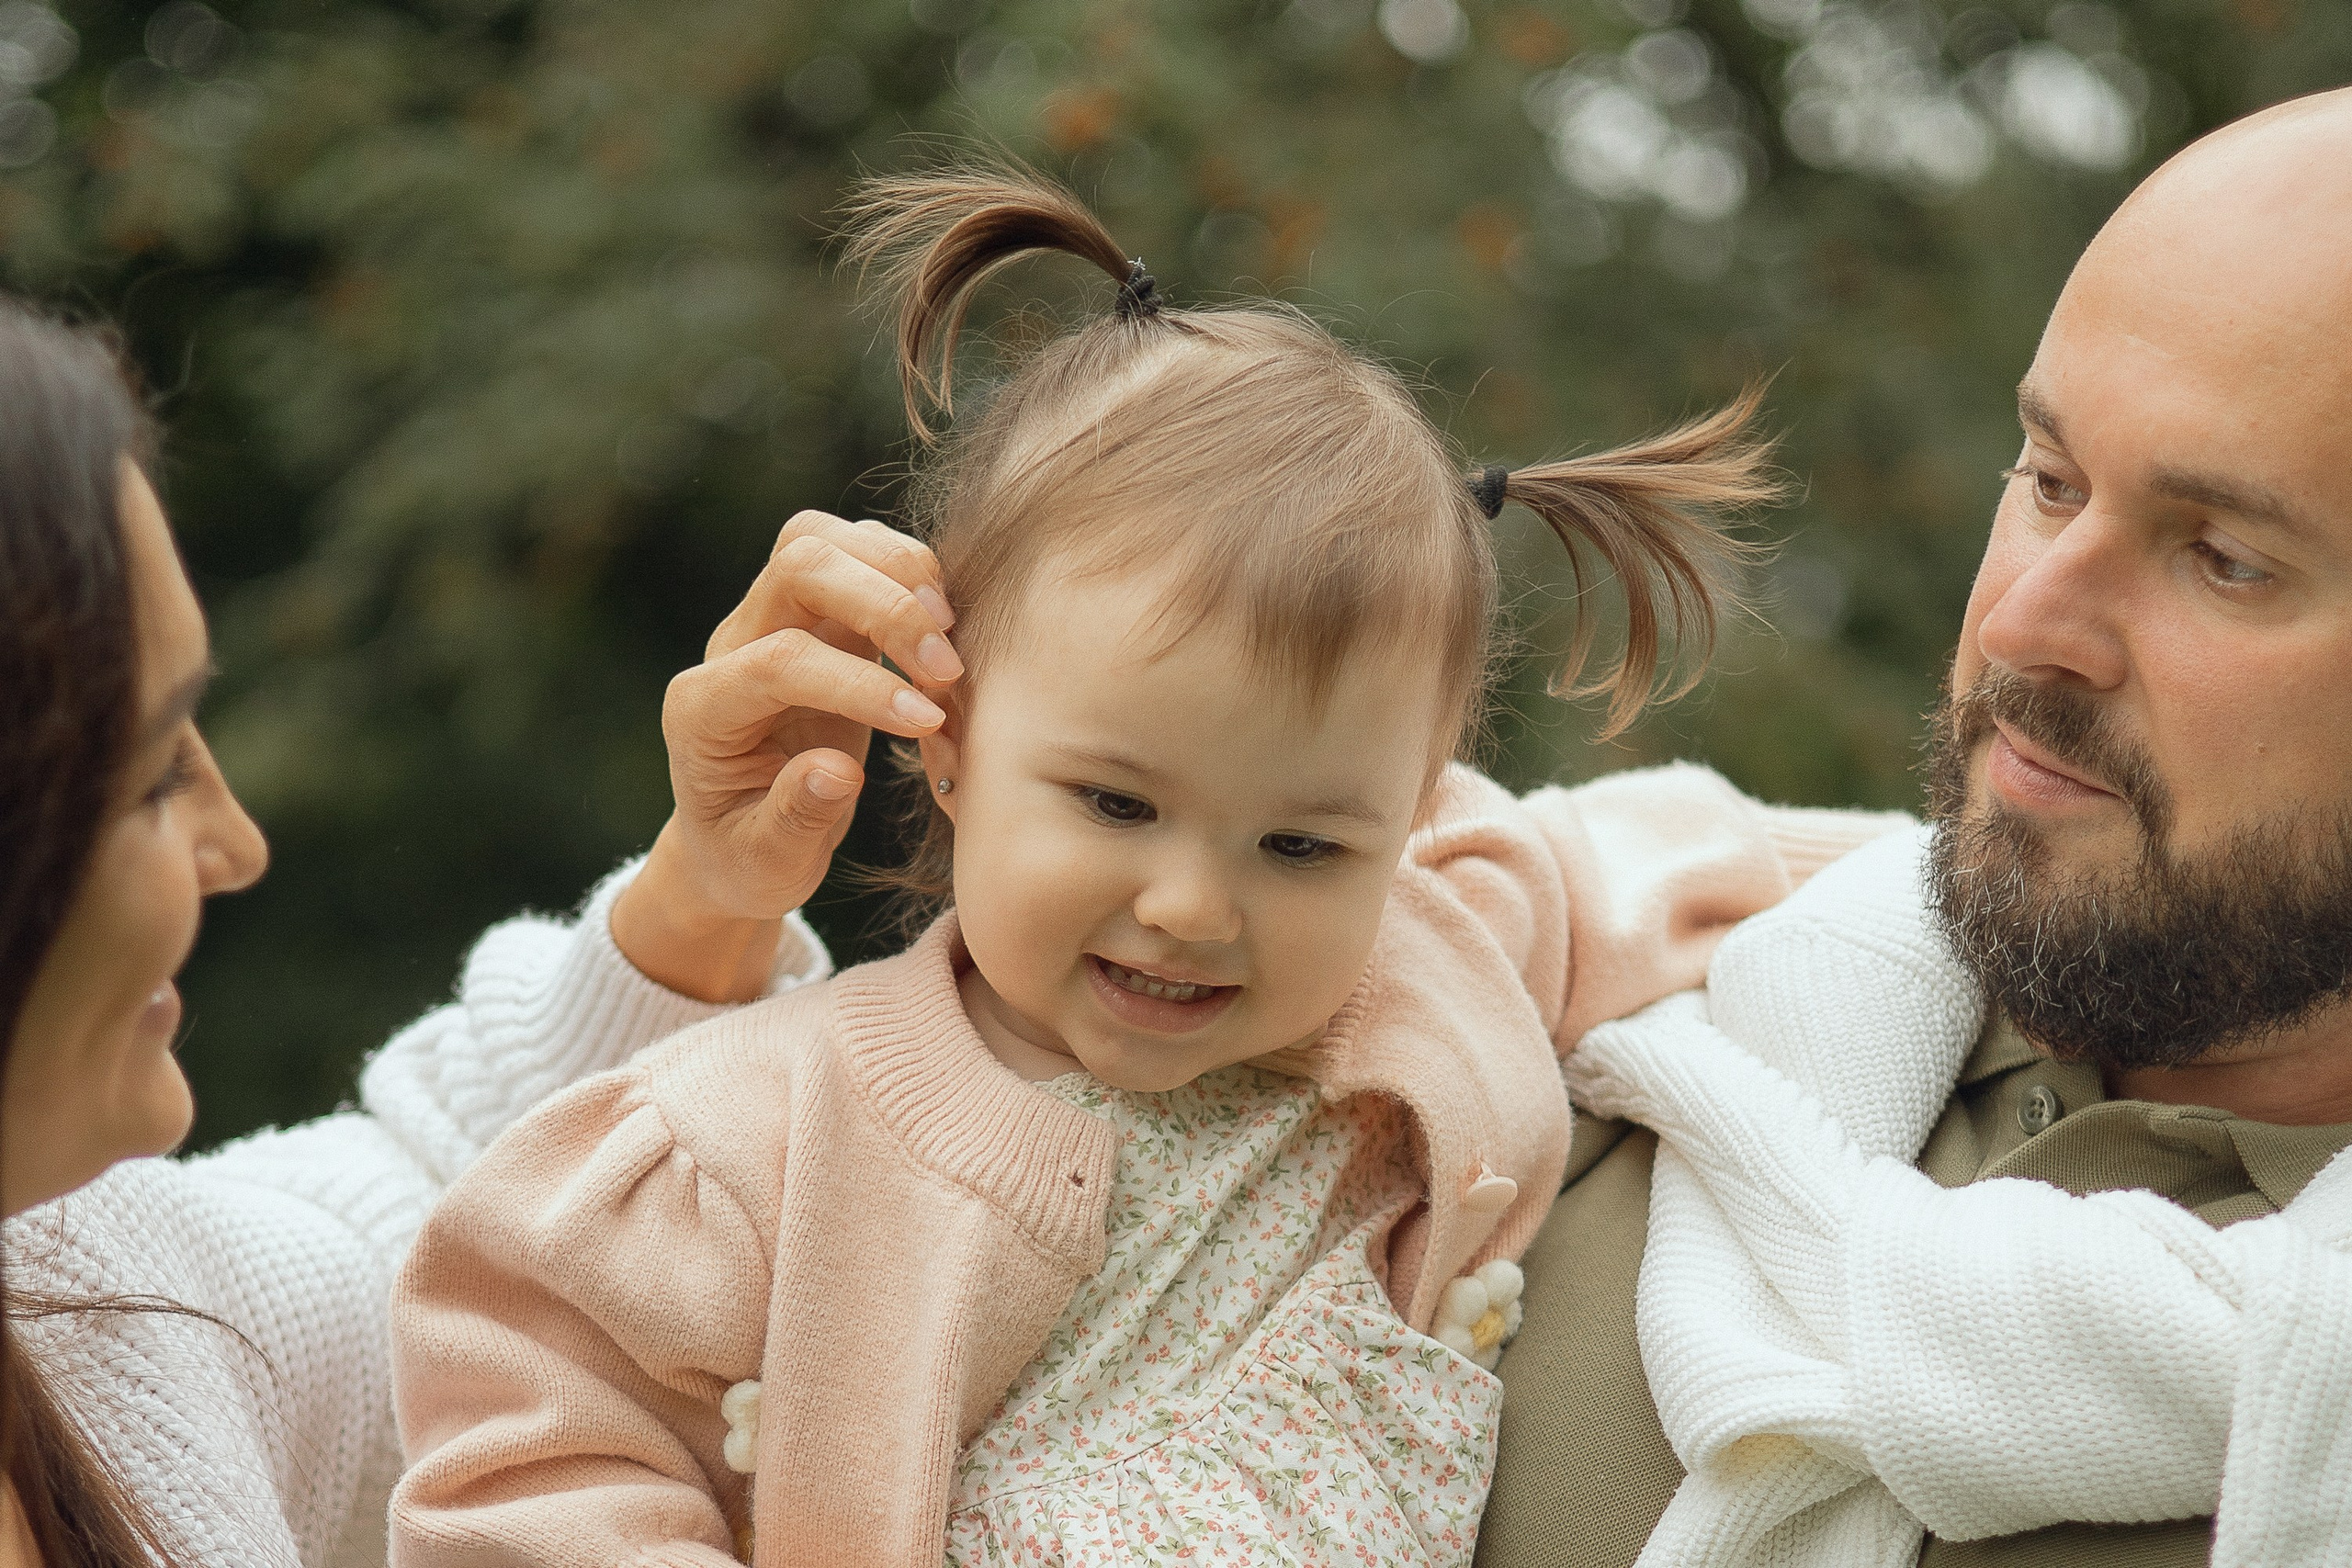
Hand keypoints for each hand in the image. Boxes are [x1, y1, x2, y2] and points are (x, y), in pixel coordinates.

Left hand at [610, 511, 962, 1000]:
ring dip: (900, 573)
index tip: (927, 724)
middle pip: (798, 565)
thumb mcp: (767, 862)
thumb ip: (796, 818)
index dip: (861, 683)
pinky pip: (856, 553)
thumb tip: (837, 771)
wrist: (737, 841)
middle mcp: (730, 646)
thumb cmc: (750, 858)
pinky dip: (909, 573)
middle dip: (884, 605)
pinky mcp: (816, 613)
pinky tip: (944, 627)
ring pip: (823, 539)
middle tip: (947, 670)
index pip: (782, 660)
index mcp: (703, 710)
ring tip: (950, 640)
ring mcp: (770, 619)